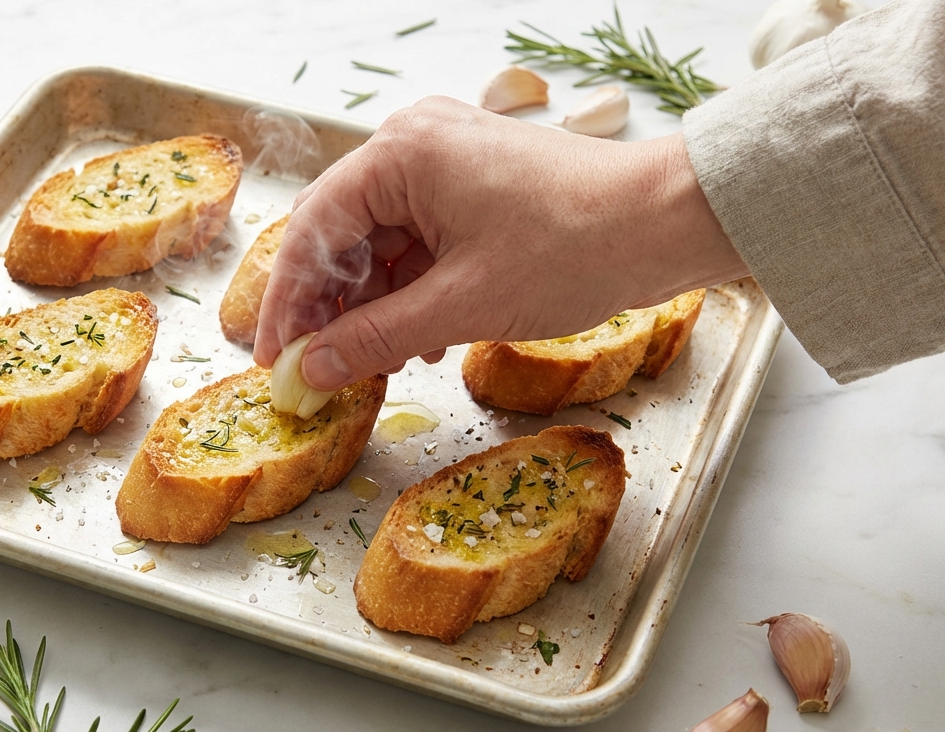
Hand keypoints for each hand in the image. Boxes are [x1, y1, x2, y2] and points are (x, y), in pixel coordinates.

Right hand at [251, 96, 747, 389]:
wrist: (669, 223)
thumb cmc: (573, 247)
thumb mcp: (461, 304)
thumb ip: (374, 338)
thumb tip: (311, 370)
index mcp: (401, 153)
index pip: (314, 230)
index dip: (288, 303)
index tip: (275, 360)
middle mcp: (415, 146)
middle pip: (342, 236)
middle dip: (331, 309)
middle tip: (315, 371)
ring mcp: (447, 166)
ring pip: (382, 246)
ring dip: (375, 308)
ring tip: (376, 366)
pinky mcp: (475, 191)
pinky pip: (420, 245)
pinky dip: (413, 294)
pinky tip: (419, 343)